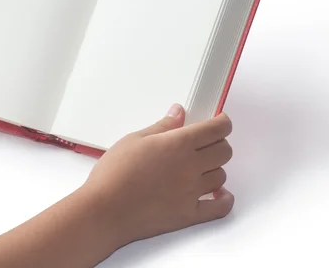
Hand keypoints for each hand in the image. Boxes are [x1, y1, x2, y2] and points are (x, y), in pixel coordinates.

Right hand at [84, 104, 233, 246]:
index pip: (216, 129)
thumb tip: (178, 113)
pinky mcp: (189, 214)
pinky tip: (217, 194)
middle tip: (206, 143)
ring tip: (199, 168)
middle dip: (219, 143)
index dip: (222, 123)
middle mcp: (190, 167)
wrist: (104, 210)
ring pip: (222, 176)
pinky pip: (220, 208)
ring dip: (214, 169)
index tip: (220, 122)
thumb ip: (162, 126)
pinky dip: (223, 199)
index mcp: (177, 144)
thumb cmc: (113, 175)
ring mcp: (192, 192)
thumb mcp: (133, 140)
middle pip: (224, 151)